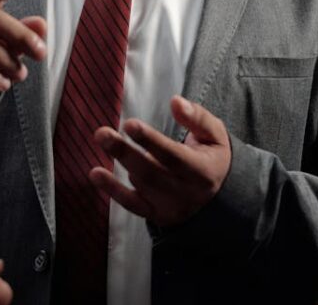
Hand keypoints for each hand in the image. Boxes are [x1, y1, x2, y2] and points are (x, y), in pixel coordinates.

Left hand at [90, 96, 231, 227]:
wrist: (221, 198)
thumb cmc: (213, 157)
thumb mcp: (215, 134)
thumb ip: (197, 117)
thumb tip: (175, 101)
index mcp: (201, 171)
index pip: (173, 156)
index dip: (150, 141)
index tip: (129, 124)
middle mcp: (185, 192)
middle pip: (151, 172)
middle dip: (124, 152)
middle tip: (102, 133)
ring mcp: (170, 207)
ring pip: (141, 186)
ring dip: (121, 162)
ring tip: (105, 139)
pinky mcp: (157, 216)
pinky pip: (132, 205)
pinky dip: (112, 190)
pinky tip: (96, 173)